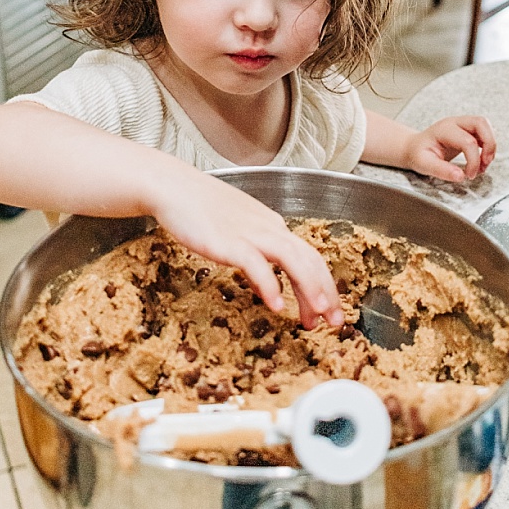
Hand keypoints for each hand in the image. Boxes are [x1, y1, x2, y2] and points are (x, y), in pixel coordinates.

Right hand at [149, 170, 343, 330]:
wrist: (172, 186)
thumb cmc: (201, 209)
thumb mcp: (237, 235)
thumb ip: (256, 259)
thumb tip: (266, 287)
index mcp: (274, 228)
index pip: (309, 258)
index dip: (323, 286)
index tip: (327, 312)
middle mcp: (269, 229)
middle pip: (309, 260)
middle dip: (327, 293)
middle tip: (336, 322)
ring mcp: (250, 233)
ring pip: (293, 260)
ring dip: (309, 288)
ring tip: (317, 316)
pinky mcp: (228, 241)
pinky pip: (256, 263)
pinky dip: (269, 285)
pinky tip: (276, 305)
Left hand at [403, 116, 496, 181]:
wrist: (414, 147)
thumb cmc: (418, 154)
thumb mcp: (424, 164)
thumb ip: (442, 170)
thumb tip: (460, 176)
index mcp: (444, 130)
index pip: (468, 142)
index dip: (473, 161)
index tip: (469, 175)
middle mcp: (455, 123)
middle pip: (481, 123)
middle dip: (489, 145)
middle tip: (485, 163)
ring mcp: (462, 124)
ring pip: (486, 126)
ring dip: (490, 145)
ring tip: (484, 163)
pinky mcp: (468, 130)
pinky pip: (485, 133)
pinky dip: (488, 146)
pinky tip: (481, 159)